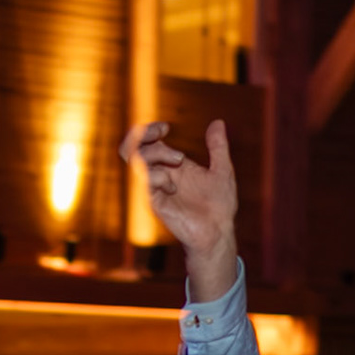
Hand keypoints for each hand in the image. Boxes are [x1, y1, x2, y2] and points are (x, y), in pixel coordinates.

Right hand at [119, 119, 238, 298]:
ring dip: (155, 154)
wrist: (218, 231)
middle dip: (143, 135)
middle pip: (132, 148)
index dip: (149, 131)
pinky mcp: (154, 203)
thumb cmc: (219, 205)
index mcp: (171, 166)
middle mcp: (159, 176)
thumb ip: (218, 147)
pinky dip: (157, 177)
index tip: (165, 128)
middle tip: (164, 135)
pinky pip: (143, 183)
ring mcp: (154, 189)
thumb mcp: (222, 169)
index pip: (146, 143)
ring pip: (134, 162)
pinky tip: (173, 187)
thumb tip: (217, 122)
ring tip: (179, 160)